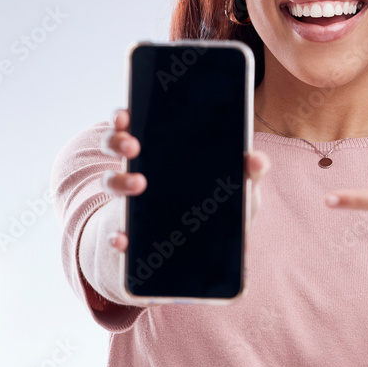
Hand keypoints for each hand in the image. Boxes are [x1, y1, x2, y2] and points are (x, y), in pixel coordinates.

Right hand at [100, 108, 270, 253]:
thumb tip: (256, 160)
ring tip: (139, 185)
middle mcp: (141, 169)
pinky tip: (123, 238)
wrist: (213, 252)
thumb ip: (250, 173)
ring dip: (119, 180)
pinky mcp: (131, 231)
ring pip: (111, 182)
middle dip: (117, 141)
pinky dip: (115, 233)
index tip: (125, 114)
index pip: (136, 124)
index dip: (124, 116)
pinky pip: (115, 230)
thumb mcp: (241, 189)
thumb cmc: (225, 208)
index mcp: (164, 151)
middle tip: (134, 147)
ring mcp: (132, 199)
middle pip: (115, 145)